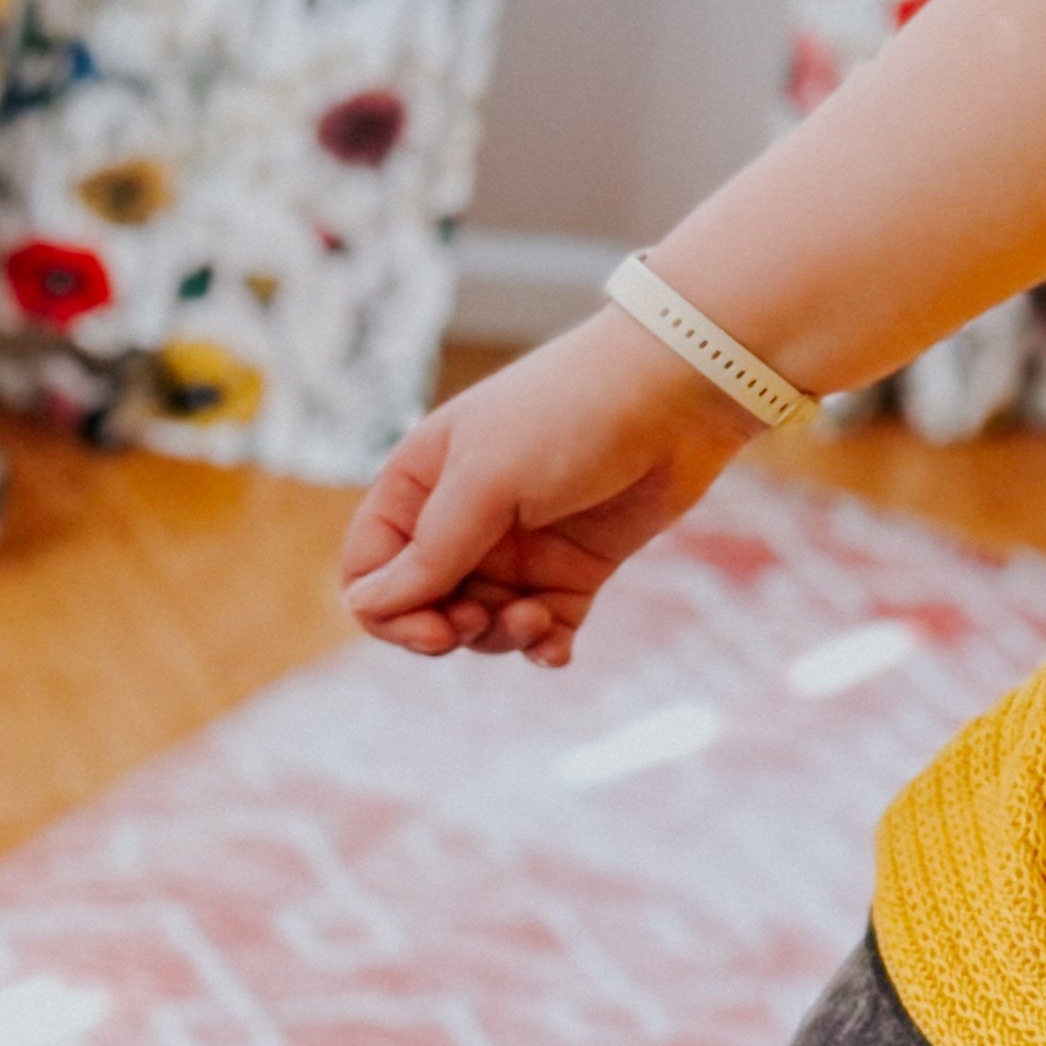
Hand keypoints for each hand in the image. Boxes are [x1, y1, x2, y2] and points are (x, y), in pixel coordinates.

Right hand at [339, 311, 753, 667]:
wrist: (676, 394)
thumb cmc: (570, 414)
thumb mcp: (487, 479)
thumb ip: (432, 549)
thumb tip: (368, 607)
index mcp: (420, 485)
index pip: (371, 570)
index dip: (388, 611)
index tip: (433, 629)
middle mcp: (462, 519)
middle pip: (423, 606)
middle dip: (445, 630)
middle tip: (479, 622)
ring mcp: (519, 546)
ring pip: (482, 624)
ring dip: (500, 636)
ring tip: (537, 615)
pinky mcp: (574, 567)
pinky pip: (543, 627)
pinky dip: (544, 646)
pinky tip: (557, 650)